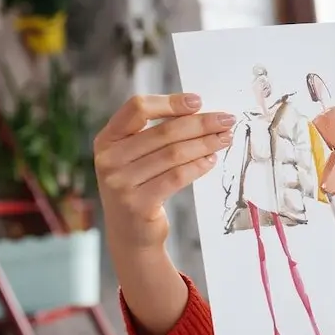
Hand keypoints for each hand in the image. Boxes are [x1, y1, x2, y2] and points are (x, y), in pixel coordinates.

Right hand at [94, 93, 233, 251]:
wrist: (130, 233)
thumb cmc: (139, 186)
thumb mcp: (135, 156)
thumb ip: (156, 133)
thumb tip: (199, 112)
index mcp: (107, 139)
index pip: (137, 108)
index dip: (170, 102)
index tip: (198, 101)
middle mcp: (108, 159)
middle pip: (164, 131)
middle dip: (201, 123)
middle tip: (226, 120)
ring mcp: (120, 183)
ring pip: (174, 154)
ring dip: (205, 144)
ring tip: (225, 139)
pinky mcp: (138, 204)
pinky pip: (177, 177)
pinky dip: (198, 166)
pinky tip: (212, 160)